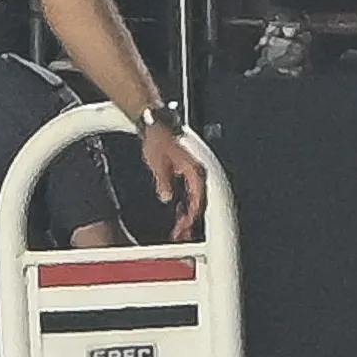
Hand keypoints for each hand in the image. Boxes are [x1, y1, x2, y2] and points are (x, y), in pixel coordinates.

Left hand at [140, 120, 206, 240]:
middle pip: (200, 201)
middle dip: (191, 220)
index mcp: (194, 169)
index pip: (199, 199)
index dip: (192, 216)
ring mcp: (193, 171)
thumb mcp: (157, 163)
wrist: (156, 123)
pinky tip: (179, 213)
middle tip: (181, 233)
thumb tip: (166, 197)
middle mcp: (197, 171)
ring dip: (189, 214)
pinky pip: (191, 192)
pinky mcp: (187, 170)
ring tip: (180, 228)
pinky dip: (187, 204)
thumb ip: (163, 182)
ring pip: (197, 198)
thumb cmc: (158, 137)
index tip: (184, 228)